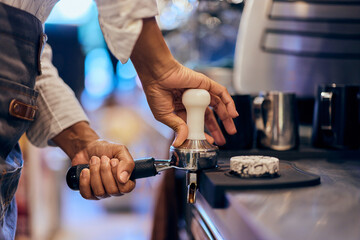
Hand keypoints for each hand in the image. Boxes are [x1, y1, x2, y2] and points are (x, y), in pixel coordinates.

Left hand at [52, 122, 134, 199]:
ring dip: (95, 173)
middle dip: (105, 171)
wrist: (87, 148)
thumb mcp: (120, 150)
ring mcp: (103, 193)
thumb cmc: (106, 150)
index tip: (113, 161)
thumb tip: (123, 179)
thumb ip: (127, 163)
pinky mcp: (89, 194)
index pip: (126, 188)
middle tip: (103, 158)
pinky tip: (85, 171)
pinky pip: (87, 194)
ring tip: (94, 161)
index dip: (118, 175)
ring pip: (99, 192)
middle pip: (112, 190)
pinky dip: (85, 180)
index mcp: (127, 180)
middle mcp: (116, 189)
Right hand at [131, 18, 237, 146]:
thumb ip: (177, 128)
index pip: (196, 122)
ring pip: (217, 105)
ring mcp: (200, 92)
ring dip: (226, 117)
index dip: (203, 132)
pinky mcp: (206, 83)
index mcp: (181, 108)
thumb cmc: (156, 92)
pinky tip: (233, 113)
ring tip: (231, 129)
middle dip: (217, 128)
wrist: (157, 75)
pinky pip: (221, 93)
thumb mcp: (165, 116)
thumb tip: (180, 142)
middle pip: (209, 115)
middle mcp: (192, 100)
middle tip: (223, 139)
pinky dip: (229, 102)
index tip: (210, 141)